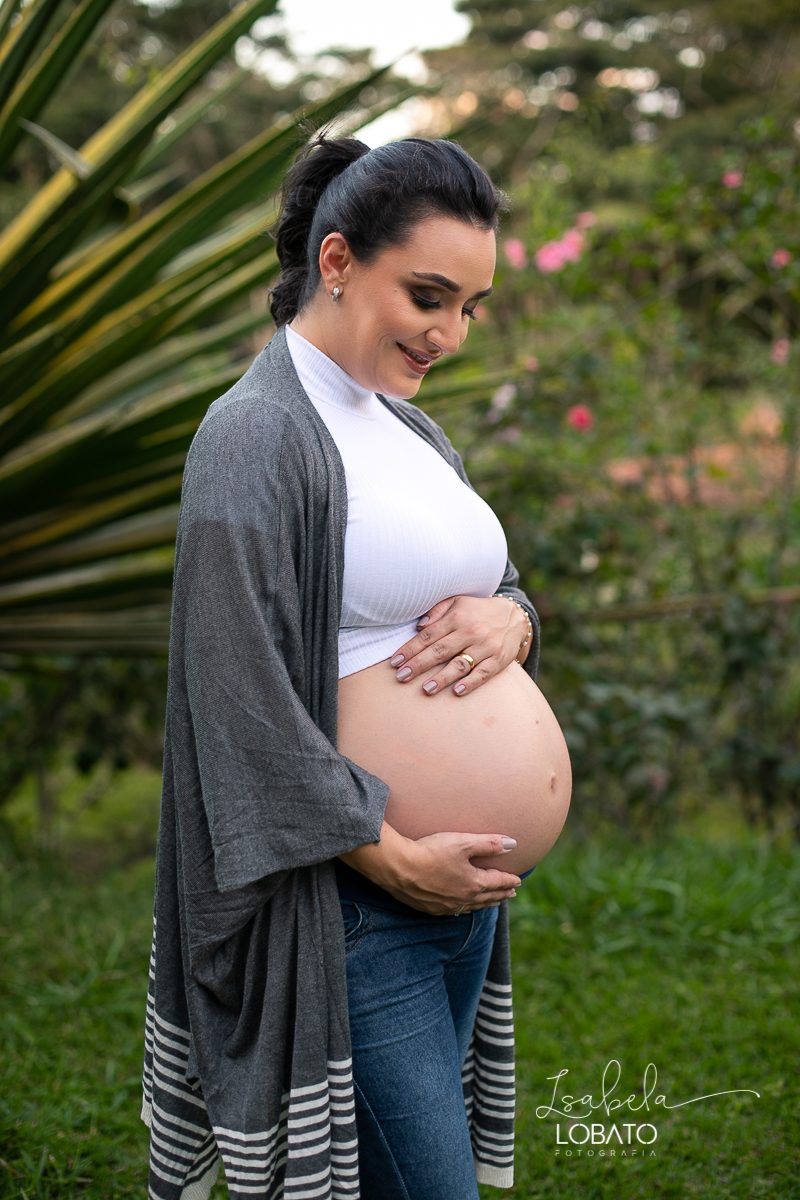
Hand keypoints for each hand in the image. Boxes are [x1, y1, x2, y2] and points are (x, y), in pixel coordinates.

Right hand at [339, 822, 520, 915]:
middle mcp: (463, 899)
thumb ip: (489, 843)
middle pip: (488, 897)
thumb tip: (513, 844)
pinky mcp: (431, 908)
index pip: (498, 882)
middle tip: (511, 893)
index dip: (510, 880)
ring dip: (486, 903)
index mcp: (474, 884)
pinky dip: (465, 908)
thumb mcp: (463, 842)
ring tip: (493, 901)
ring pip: (473, 906)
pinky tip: (462, 906)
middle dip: (501, 894)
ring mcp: (446, 906)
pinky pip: (455, 911)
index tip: (518, 880)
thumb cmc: (431, 851)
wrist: (397, 867)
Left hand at [389, 594, 529, 696]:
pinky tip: (457, 691)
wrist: (514, 616)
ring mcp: (485, 647)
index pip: (428, 635)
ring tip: (426, 689)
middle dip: (419, 664)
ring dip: (442, 677)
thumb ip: (437, 610)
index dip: (410, 649)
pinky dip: (471, 683)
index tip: (395, 662)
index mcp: (457, 618)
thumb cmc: (477, 611)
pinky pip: (483, 673)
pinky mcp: (498, 660)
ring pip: (460, 664)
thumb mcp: (457, 602)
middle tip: (401, 677)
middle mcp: (470, 632)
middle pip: (440, 650)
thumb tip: (419, 626)